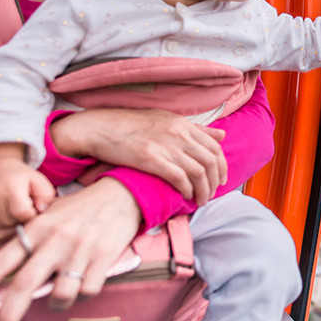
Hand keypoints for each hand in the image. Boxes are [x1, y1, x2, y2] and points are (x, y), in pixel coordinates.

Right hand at [0, 144, 55, 227]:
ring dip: (10, 221)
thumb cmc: (20, 177)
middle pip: (12, 222)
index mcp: (10, 187)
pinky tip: (0, 209)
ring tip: (11, 206)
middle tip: (22, 204)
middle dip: (21, 218)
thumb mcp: (38, 180)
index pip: (23, 213)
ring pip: (1, 227)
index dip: (31, 214)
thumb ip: (47, 195)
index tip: (33, 207)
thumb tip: (41, 210)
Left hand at [0, 176, 141, 320]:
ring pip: (60, 295)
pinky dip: (85, 293)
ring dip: (58, 303)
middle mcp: (54, 241)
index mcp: (36, 230)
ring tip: (63, 294)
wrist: (122, 192)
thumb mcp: (49, 216)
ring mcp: (79, 250)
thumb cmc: (81, 208)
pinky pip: (87, 291)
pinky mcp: (103, 257)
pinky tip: (88, 279)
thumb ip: (29, 240)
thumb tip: (3, 266)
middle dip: (7, 318)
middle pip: (23, 287)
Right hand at [50, 108, 227, 204]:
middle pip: (210, 161)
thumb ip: (195, 129)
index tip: (220, 180)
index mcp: (182, 124)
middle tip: (210, 195)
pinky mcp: (151, 159)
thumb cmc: (131, 125)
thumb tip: (221, 135)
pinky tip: (184, 196)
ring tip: (199, 200)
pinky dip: (186, 189)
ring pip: (199, 172)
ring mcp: (165, 146)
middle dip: (215, 182)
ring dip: (203, 190)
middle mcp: (178, 133)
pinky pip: (179, 178)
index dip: (222, 167)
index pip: (215, 147)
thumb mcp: (166, 120)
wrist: (99, 127)